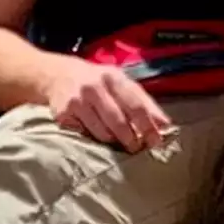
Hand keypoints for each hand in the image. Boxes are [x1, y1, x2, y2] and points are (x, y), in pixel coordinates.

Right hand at [44, 58, 172, 152]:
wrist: (58, 74)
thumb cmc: (98, 81)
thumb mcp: (121, 82)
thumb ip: (143, 101)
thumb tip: (165, 125)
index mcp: (114, 78)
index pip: (136, 105)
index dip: (148, 125)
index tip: (156, 141)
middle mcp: (95, 87)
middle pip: (119, 121)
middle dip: (131, 139)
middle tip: (137, 148)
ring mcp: (78, 101)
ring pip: (102, 132)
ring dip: (113, 141)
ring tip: (117, 142)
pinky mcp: (63, 114)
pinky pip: (85, 135)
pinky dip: (94, 139)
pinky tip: (96, 134)